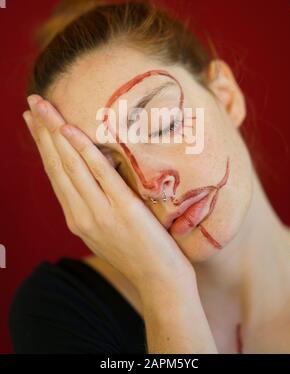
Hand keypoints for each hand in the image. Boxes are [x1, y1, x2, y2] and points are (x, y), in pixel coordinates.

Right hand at [23, 94, 194, 293]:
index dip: (43, 146)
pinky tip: (70, 130)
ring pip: (71, 165)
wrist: (161, 282)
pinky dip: (82, 150)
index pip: (55, 174)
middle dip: (42, 132)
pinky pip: (99, 173)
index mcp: (77, 218)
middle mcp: (81, 214)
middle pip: (57, 165)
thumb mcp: (108, 229)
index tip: (34, 122)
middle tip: (32, 102)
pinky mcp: (122, 209)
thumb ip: (96, 203)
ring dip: (55, 133)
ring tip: (44, 107)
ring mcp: (99, 212)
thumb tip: (95, 172)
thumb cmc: (138, 253)